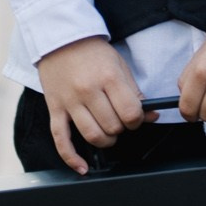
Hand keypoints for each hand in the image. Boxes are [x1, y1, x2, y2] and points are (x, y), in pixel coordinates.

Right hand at [37, 36, 151, 174]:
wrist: (60, 38)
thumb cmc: (93, 52)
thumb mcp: (119, 65)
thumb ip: (133, 92)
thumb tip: (150, 115)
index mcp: (108, 78)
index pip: (130, 113)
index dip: (137, 120)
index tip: (135, 116)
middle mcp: (88, 90)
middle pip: (112, 127)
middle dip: (121, 128)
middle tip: (120, 119)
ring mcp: (70, 101)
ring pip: (92, 135)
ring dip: (105, 141)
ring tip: (108, 133)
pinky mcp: (55, 108)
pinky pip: (61, 139)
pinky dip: (72, 157)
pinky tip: (83, 167)